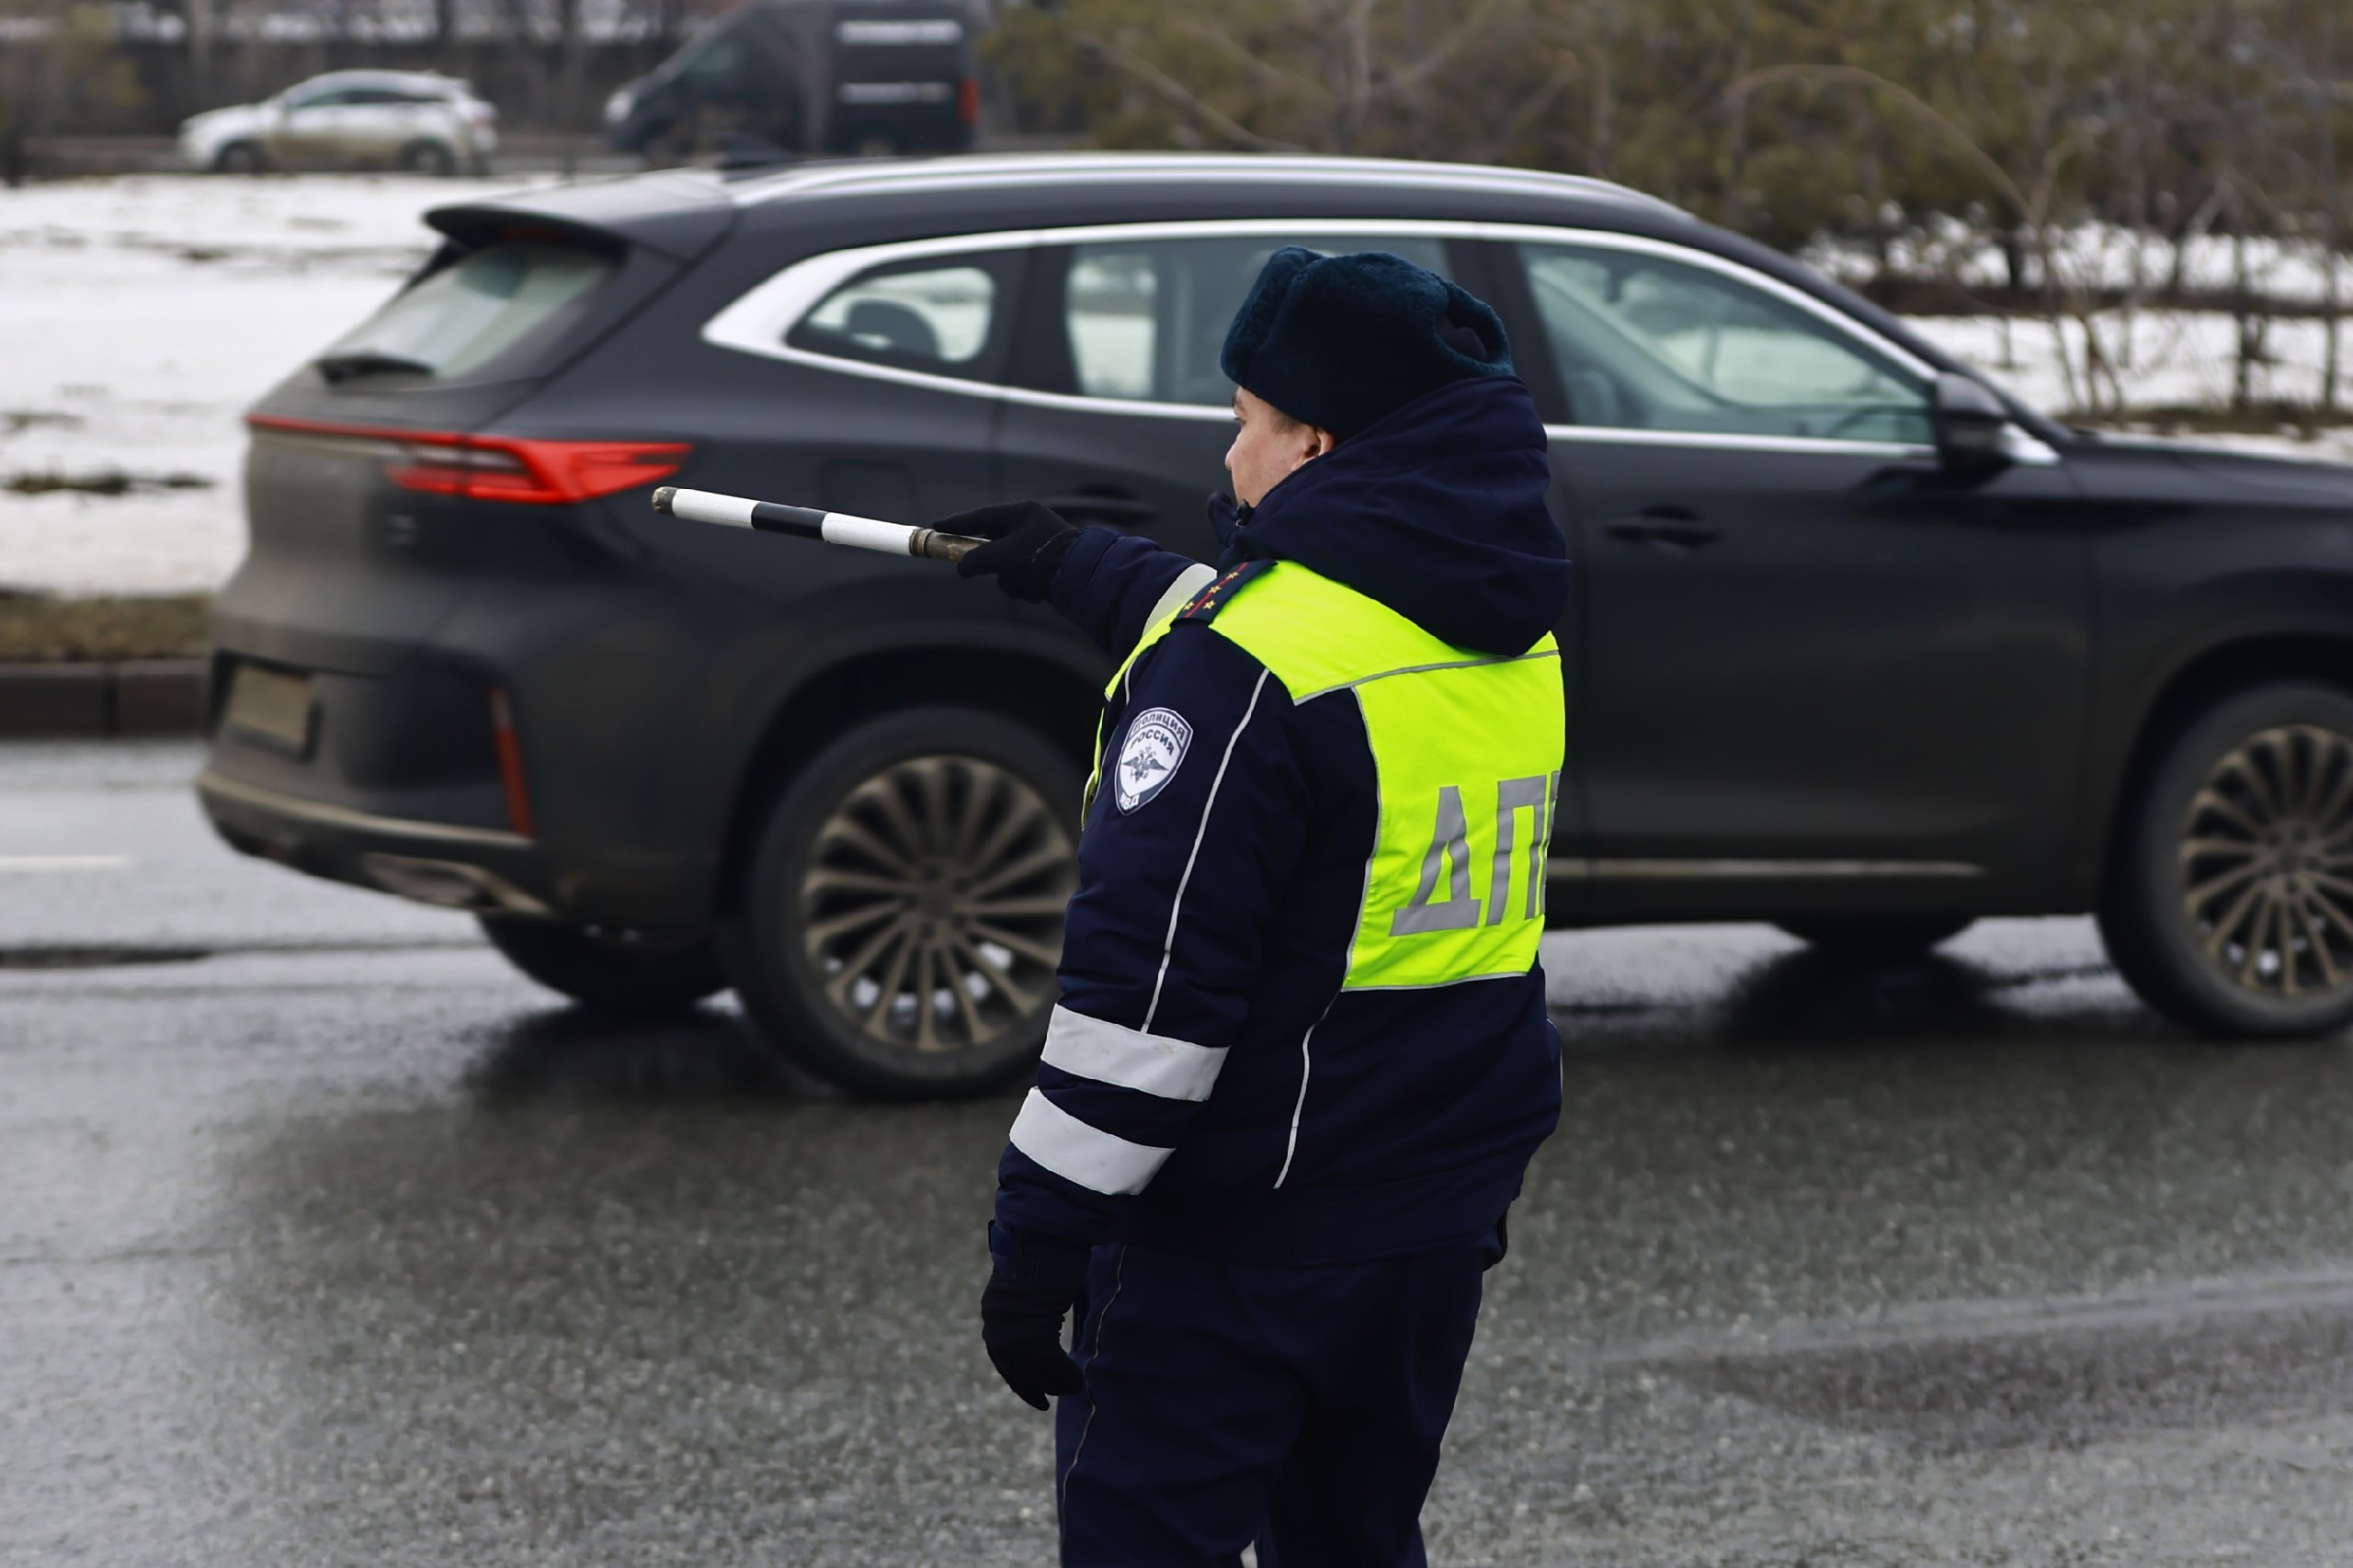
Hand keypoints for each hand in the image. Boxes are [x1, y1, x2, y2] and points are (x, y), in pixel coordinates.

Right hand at [938, 500, 1078, 603]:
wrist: (1084, 578)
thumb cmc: (1044, 559)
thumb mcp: (1004, 557)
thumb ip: (976, 560)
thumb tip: (962, 569)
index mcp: (1023, 513)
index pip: (981, 516)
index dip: (957, 523)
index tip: (936, 527)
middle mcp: (1031, 526)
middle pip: (993, 544)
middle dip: (987, 563)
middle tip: (967, 569)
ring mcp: (1039, 547)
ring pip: (1006, 567)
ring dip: (1010, 581)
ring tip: (1023, 586)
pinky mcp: (1046, 568)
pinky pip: (1022, 578)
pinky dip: (1025, 588)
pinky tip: (1038, 593)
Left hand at [980, 1266, 1086, 1409]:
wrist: (1042, 1237)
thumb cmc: (1041, 1253)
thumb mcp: (1027, 1287)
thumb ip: (1028, 1309)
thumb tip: (1044, 1323)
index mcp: (993, 1314)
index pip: (1002, 1359)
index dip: (1017, 1379)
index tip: (1031, 1392)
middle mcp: (998, 1327)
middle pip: (1016, 1370)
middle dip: (1033, 1388)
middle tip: (1047, 1403)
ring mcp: (1015, 1333)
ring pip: (1036, 1371)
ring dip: (1056, 1383)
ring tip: (1074, 1388)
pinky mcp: (1034, 1334)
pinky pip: (1052, 1364)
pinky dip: (1066, 1375)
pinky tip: (1079, 1379)